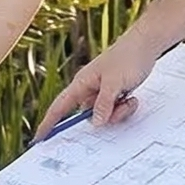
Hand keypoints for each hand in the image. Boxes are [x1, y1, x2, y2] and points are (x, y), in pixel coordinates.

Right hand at [36, 38, 155, 136]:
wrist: (145, 45)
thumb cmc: (127, 57)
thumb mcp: (114, 83)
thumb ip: (104, 104)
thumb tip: (94, 123)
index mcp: (81, 84)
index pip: (59, 107)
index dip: (48, 123)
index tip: (39, 139)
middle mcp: (89, 90)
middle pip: (88, 117)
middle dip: (105, 118)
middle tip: (120, 106)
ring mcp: (102, 93)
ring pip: (104, 116)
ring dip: (118, 113)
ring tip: (129, 98)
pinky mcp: (115, 95)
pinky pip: (115, 112)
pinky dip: (125, 108)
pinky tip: (132, 97)